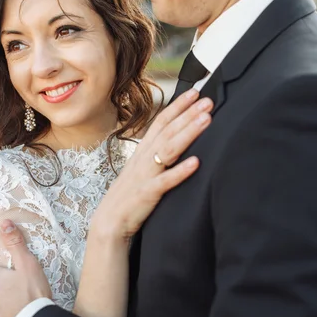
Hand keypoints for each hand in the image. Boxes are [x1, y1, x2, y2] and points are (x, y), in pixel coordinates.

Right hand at [92, 88, 212, 239]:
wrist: (108, 224)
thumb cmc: (128, 197)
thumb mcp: (142, 171)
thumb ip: (157, 156)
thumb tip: (175, 142)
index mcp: (142, 152)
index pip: (161, 122)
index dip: (178, 106)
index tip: (195, 92)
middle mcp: (143, 159)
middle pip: (167, 130)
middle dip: (188, 114)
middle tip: (208, 101)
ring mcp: (144, 175)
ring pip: (168, 149)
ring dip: (188, 133)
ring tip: (206, 120)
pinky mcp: (146, 194)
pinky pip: (164, 181)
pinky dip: (180, 171)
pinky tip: (196, 163)